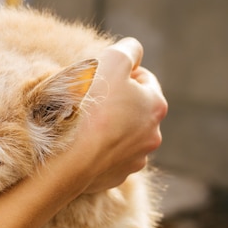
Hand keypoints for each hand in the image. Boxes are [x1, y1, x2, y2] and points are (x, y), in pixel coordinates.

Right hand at [76, 37, 167, 192]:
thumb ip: (128, 49)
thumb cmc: (90, 107)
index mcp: (156, 106)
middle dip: (116, 104)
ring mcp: (134, 159)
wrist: (71, 158)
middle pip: (134, 110)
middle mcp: (152, 135)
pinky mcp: (115, 177)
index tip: (99, 78)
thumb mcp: (111, 61)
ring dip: (108, 129)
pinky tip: (81, 146)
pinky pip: (108, 159)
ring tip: (83, 126)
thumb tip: (133, 51)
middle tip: (89, 101)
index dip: (121, 74)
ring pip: (122, 136)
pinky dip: (98, 151)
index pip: (143, 79)